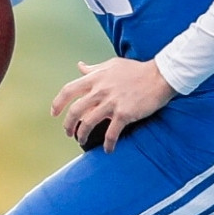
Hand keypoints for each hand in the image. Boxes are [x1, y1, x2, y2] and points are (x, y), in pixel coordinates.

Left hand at [50, 57, 175, 152]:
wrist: (159, 76)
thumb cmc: (135, 70)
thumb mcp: (111, 65)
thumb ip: (93, 69)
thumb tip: (80, 66)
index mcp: (95, 79)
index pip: (68, 90)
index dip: (58, 103)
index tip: (54, 113)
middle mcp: (100, 91)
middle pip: (75, 111)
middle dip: (68, 125)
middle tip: (68, 133)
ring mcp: (111, 103)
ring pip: (88, 123)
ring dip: (82, 136)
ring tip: (82, 141)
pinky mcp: (124, 114)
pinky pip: (111, 133)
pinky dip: (108, 144)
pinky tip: (108, 149)